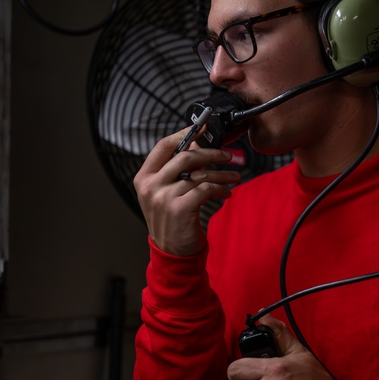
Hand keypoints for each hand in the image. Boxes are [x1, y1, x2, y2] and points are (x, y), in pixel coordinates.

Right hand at [133, 127, 240, 255]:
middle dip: (211, 153)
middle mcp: (151, 186)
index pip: (163, 146)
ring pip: (200, 174)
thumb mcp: (165, 192)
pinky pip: (206, 189)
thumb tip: (195, 145)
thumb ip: (175, 170)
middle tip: (228, 155)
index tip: (203, 127)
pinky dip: (221, 189)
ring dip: (222, 174)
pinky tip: (227, 193)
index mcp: (144, 177)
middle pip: (185, 156)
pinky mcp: (179, 209)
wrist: (171, 252)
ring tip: (234, 177)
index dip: (185, 134)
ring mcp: (163, 197)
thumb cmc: (172, 219)